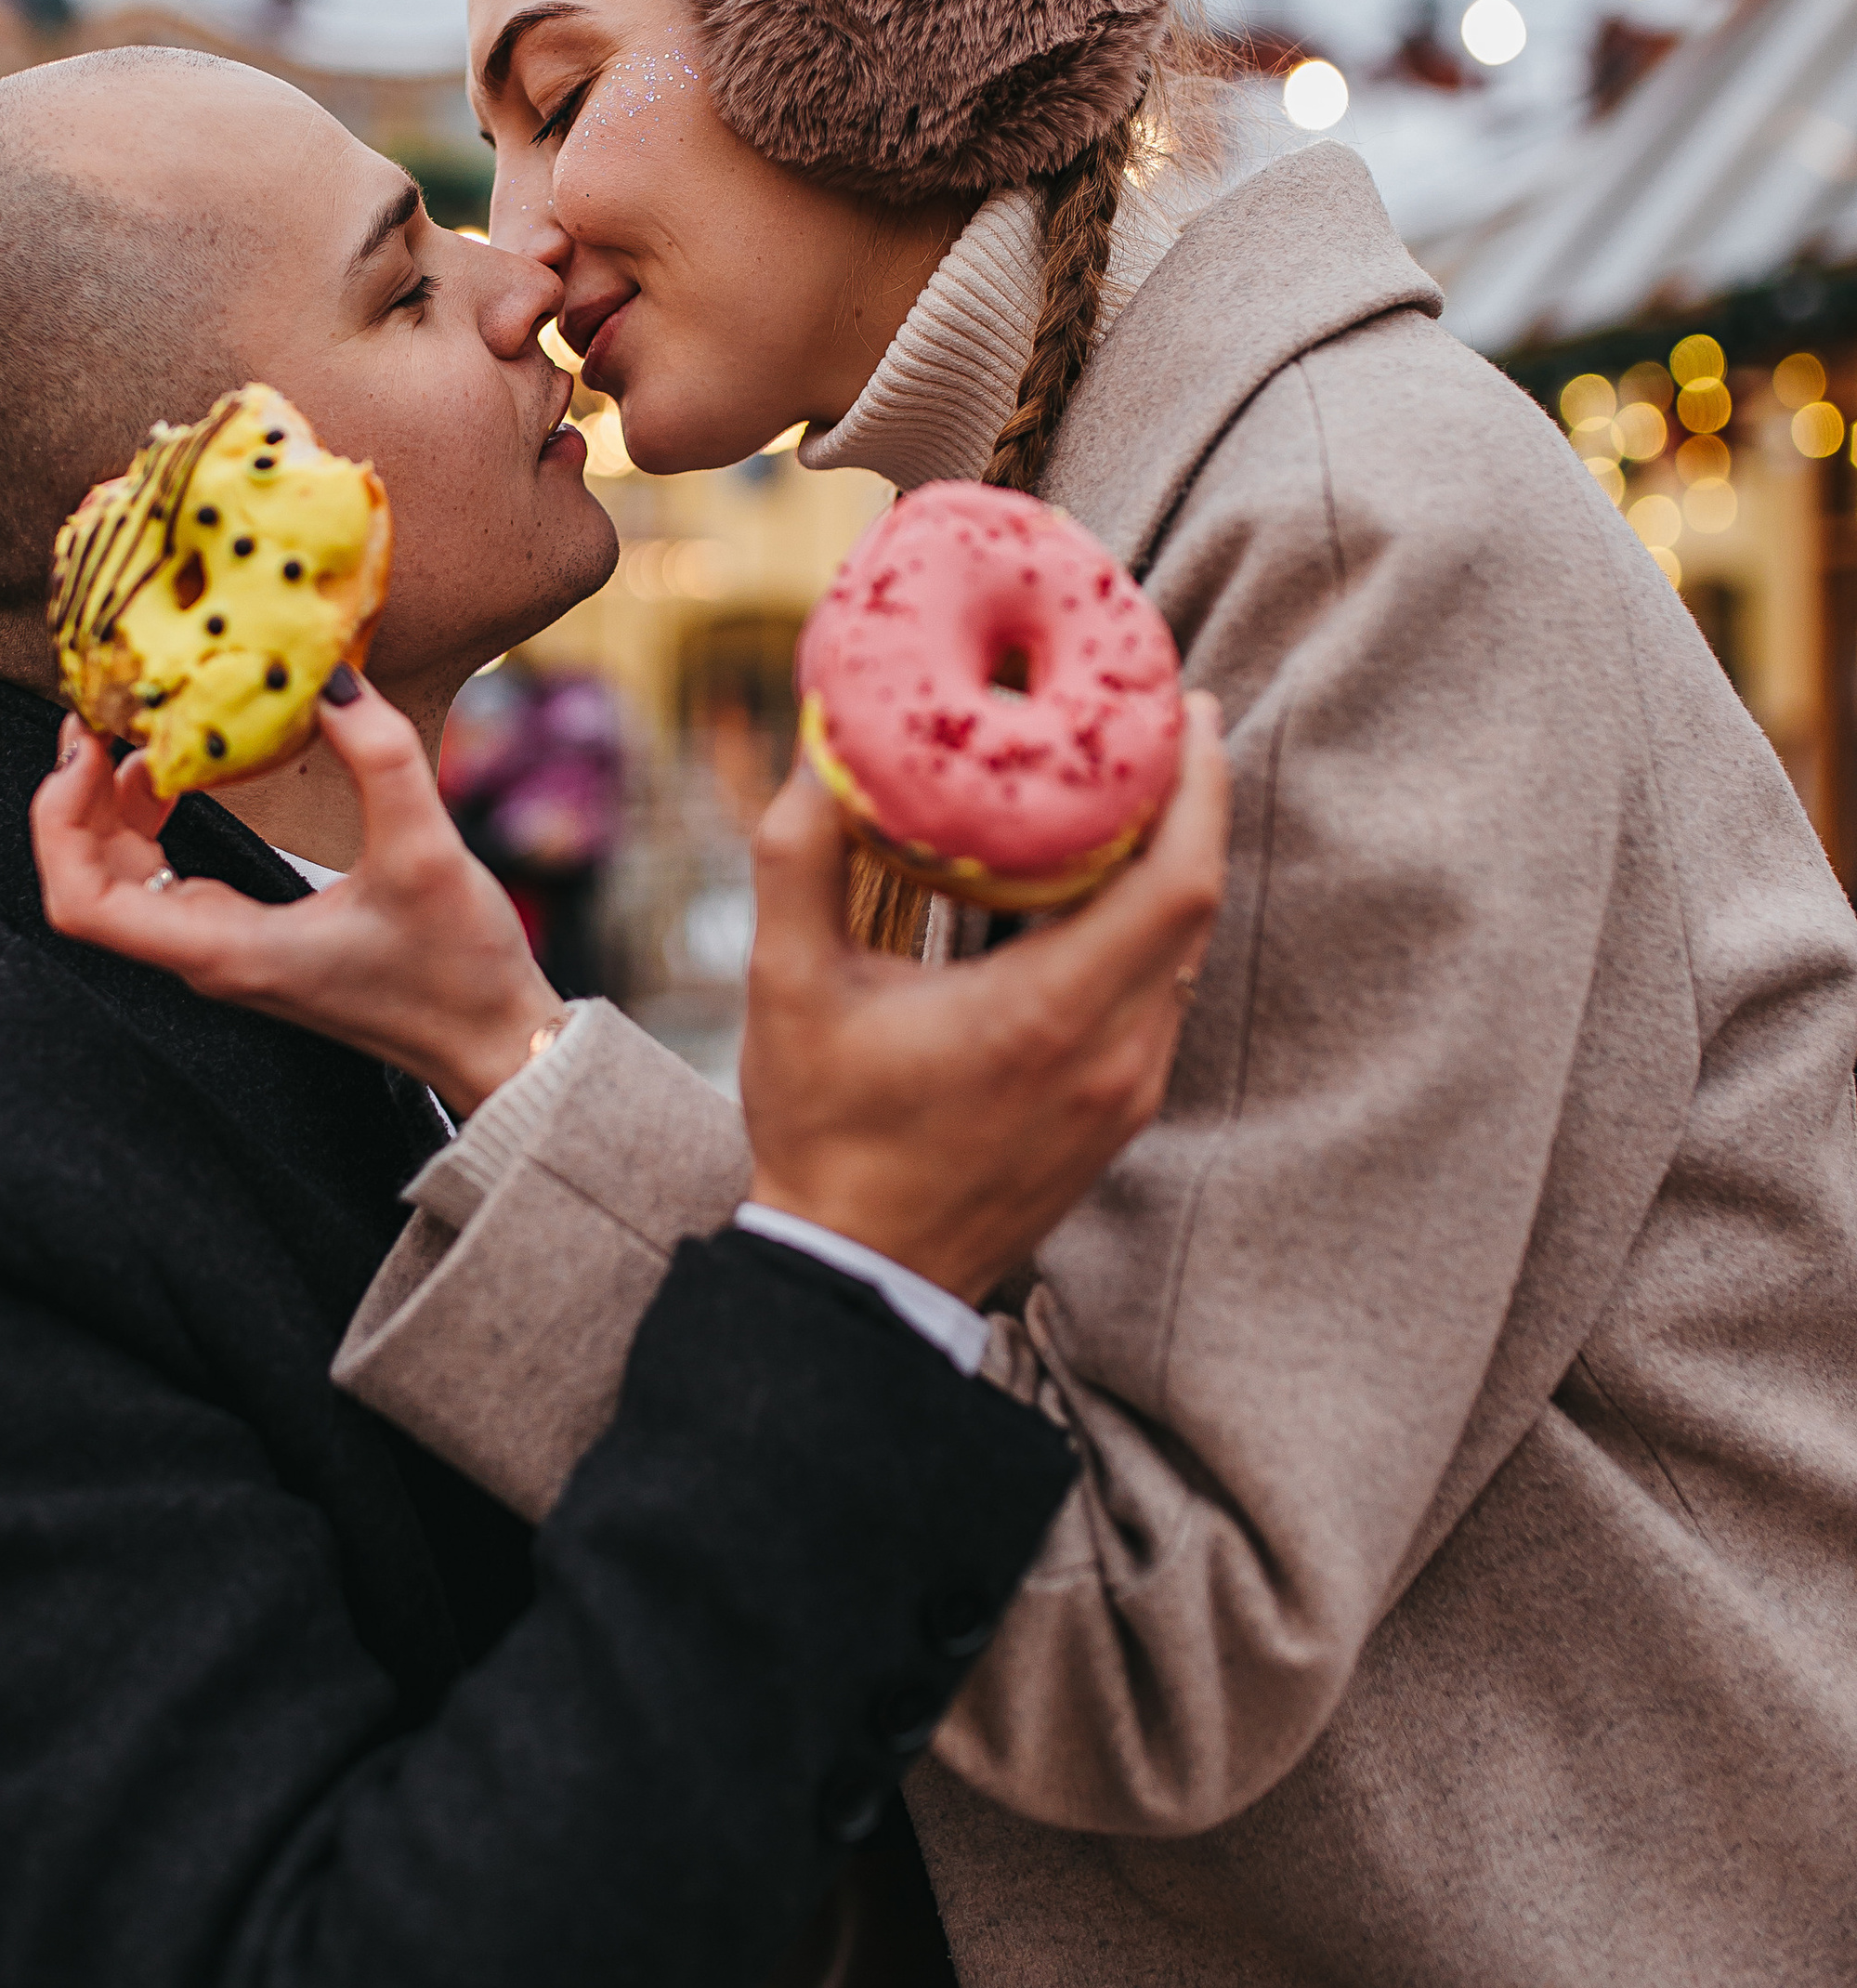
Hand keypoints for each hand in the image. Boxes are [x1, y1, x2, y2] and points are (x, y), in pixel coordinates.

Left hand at [28, 681, 565, 1112]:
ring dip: (111, 808)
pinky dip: (152, 825)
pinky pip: (164, 881)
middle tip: (102, 717)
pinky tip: (183, 773)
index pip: (82, 902)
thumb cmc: (457, 970)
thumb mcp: (426, 852)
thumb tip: (330, 678)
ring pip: (122, 882)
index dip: (58, 821)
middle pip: (87, 884)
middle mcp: (206, 955)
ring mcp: (222, 950)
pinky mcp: (246, 940)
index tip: (86, 747)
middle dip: (76, 799)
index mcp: (224, 948)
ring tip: (140, 733)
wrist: (490, 1042)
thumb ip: (380, 757)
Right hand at [740, 695, 1229, 1304]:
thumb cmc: (823, 1134)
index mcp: (1048, 1014)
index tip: (1184, 710)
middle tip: (1160, 725)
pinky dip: (1149, 930)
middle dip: (1194, 803)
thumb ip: (800, 860)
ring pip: (1183, 952)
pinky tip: (1103, 894)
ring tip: (1134, 792)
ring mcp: (1128, 1093)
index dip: (1198, 788)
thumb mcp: (788, 989)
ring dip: (1173, 867)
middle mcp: (1114, 1054)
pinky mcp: (1121, 1116)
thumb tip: (825, 754)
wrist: (859, 1277)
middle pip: (1198, 904)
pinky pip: (1162, 997)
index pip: (1176, 883)